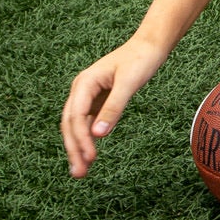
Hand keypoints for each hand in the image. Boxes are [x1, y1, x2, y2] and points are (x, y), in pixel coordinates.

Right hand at [61, 35, 168, 177]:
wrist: (149, 46)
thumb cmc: (140, 60)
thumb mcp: (129, 83)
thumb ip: (113, 108)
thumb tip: (98, 135)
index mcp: (84, 83)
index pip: (75, 117)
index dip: (80, 139)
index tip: (90, 157)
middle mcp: (81, 90)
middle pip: (70, 124)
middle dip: (74, 149)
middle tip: (79, 174)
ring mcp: (87, 95)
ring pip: (76, 126)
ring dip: (78, 147)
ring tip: (81, 171)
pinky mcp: (97, 100)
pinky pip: (87, 123)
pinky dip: (87, 139)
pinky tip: (89, 154)